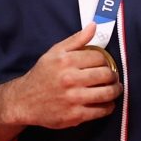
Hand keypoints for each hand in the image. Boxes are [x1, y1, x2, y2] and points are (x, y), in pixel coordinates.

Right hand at [0, 24, 121, 140]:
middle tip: (112, 78)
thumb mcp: (55, 52)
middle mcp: (70, 79)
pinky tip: (106, 103)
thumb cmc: (42, 75)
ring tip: (114, 89)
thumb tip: (94, 25)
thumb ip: (76, 39)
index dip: (105, 60)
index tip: (104, 65)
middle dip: (113, 76)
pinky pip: (101, 111)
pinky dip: (108, 106)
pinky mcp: (75, 115)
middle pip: (106, 75)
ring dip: (115, 91)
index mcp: (66, 61)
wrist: (24, 101)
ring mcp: (73, 98)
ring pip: (107, 93)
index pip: (99, 57)